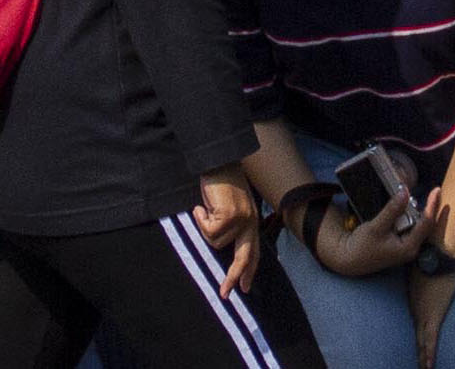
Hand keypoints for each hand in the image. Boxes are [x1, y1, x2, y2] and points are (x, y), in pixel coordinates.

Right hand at [192, 167, 261, 296]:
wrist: (218, 162)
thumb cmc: (219, 183)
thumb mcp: (228, 207)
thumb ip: (230, 225)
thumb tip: (220, 244)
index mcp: (251, 222)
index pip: (253, 252)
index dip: (249, 271)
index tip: (244, 287)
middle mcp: (250, 223)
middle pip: (244, 258)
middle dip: (234, 277)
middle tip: (225, 293)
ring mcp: (242, 220)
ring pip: (217, 242)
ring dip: (205, 227)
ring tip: (204, 208)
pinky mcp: (230, 216)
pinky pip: (209, 230)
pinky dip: (200, 219)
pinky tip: (201, 205)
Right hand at [313, 193, 425, 277]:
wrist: (351, 260)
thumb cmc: (363, 246)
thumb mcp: (377, 227)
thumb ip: (392, 210)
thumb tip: (405, 192)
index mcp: (409, 247)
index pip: (426, 223)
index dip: (433, 206)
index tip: (437, 190)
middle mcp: (411, 248)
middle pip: (426, 225)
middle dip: (430, 208)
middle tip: (434, 191)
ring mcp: (406, 246)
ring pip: (418, 225)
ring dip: (418, 211)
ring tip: (419, 196)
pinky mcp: (400, 243)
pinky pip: (410, 226)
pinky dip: (409, 215)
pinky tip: (406, 207)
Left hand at [407, 258, 454, 368]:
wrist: (437, 254)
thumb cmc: (432, 259)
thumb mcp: (425, 274)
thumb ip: (426, 279)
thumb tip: (430, 274)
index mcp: (416, 302)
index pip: (417, 326)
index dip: (417, 340)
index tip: (418, 352)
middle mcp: (418, 310)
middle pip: (418, 337)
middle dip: (419, 353)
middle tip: (419, 366)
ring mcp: (425, 314)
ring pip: (423, 342)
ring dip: (424, 357)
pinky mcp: (434, 315)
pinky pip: (431, 339)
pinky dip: (429, 353)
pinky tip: (428, 365)